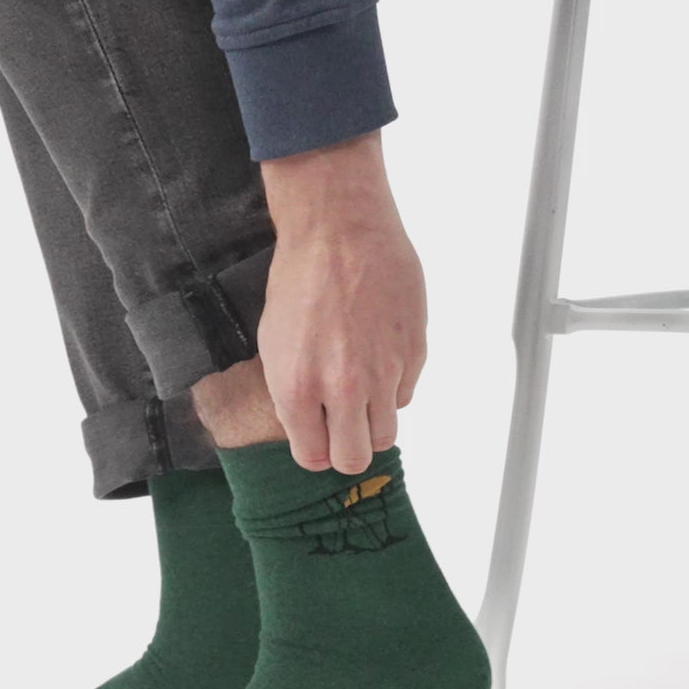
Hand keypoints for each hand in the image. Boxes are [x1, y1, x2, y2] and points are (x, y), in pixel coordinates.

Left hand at [257, 132, 426, 474]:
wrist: (340, 229)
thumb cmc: (300, 280)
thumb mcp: (274, 344)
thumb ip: (292, 396)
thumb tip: (310, 430)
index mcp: (297, 389)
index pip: (314, 458)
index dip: (316, 451)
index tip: (318, 438)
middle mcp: (343, 388)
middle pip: (355, 459)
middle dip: (346, 449)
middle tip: (342, 428)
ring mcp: (383, 373)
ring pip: (386, 434)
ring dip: (372, 421)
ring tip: (361, 391)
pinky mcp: (414, 353)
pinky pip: (405, 393)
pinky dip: (393, 385)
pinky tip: (378, 353)